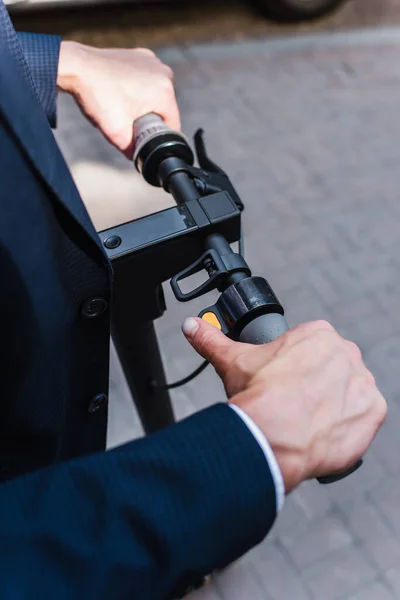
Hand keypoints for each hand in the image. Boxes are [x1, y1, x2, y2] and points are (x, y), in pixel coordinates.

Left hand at [57, 41, 179, 158]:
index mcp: (165, 91)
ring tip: (121, 106)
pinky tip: (119, 92)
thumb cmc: (97, 95)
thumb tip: (138, 158)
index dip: (160, 138)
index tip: (144, 138)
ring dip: (143, 104)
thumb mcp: (117, 134)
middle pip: (164, 109)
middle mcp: (163, 73)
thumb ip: (132, 151)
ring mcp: (152, 61)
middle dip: (149, 119)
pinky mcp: (140, 55)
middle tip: (128, 121)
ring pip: (154, 95)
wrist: (76, 67)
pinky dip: (135, 89)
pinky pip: (145, 80)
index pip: (172, 125)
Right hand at [182, 318, 386, 493]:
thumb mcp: (232, 360)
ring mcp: (363, 381)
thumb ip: (211, 339)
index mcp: (318, 334)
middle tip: (292, 405)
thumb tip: (191, 325)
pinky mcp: (373, 411)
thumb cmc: (258, 395)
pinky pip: (364, 416)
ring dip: (331, 406)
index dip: (294, 370)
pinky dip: (347, 426)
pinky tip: (323, 432)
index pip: (310, 349)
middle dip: (314, 387)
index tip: (283, 385)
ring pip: (347, 393)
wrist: (274, 436)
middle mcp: (346, 352)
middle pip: (331, 371)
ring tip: (304, 421)